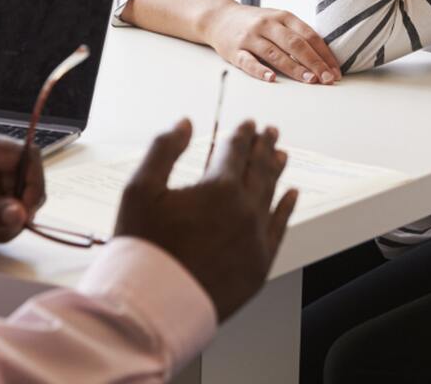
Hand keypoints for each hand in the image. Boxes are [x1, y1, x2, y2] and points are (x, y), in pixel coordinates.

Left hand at [0, 128, 45, 241]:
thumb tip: (20, 214)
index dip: (34, 182)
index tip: (25, 212)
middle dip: (19, 208)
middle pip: (27, 177)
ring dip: (11, 219)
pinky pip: (11, 204)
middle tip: (1, 230)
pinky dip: (4, 222)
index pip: (25, 154)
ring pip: (22, 194)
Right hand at [114, 118, 298, 321]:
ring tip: (282, 155)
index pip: (236, 151)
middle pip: (259, 169)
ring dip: (276, 171)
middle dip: (264, 147)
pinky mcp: (259, 265)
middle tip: (270, 132)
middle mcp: (244, 210)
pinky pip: (279, 229)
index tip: (248, 124)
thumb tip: (184, 124)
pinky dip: (286, 208)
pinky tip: (291, 195)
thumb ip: (163, 149)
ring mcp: (255, 239)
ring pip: (272, 195)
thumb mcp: (140, 189)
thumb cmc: (143, 249)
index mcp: (219, 188)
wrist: (153, 306)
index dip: (242, 134)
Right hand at [204, 2, 341, 83]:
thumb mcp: (277, 20)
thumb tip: (323, 59)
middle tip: (327, 79)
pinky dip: (260, 70)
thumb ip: (296, 35)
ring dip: (295, 68)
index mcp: (283, 17)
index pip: (309, 35)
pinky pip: (249, 61)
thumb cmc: (255, 23)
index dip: (324, 54)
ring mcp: (251, 37)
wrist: (219, 17)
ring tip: (310, 80)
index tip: (335, 71)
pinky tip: (272, 79)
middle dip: (314, 62)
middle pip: (295, 44)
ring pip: (275, 53)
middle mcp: (267, 25)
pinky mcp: (235, 50)